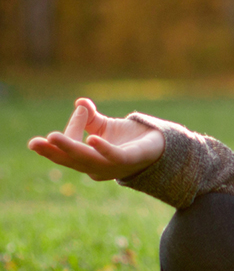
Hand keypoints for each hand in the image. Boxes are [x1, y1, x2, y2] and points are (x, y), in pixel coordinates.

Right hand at [28, 98, 164, 181]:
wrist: (162, 144)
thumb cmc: (129, 139)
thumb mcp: (104, 127)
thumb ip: (90, 118)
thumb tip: (80, 102)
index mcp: (88, 162)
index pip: (69, 150)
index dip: (67, 132)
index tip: (79, 110)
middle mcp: (98, 168)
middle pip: (72, 160)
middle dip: (53, 152)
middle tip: (34, 143)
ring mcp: (114, 166)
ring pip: (88, 159)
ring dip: (71, 148)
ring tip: (53, 137)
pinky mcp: (131, 159)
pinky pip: (115, 156)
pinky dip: (103, 149)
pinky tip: (92, 139)